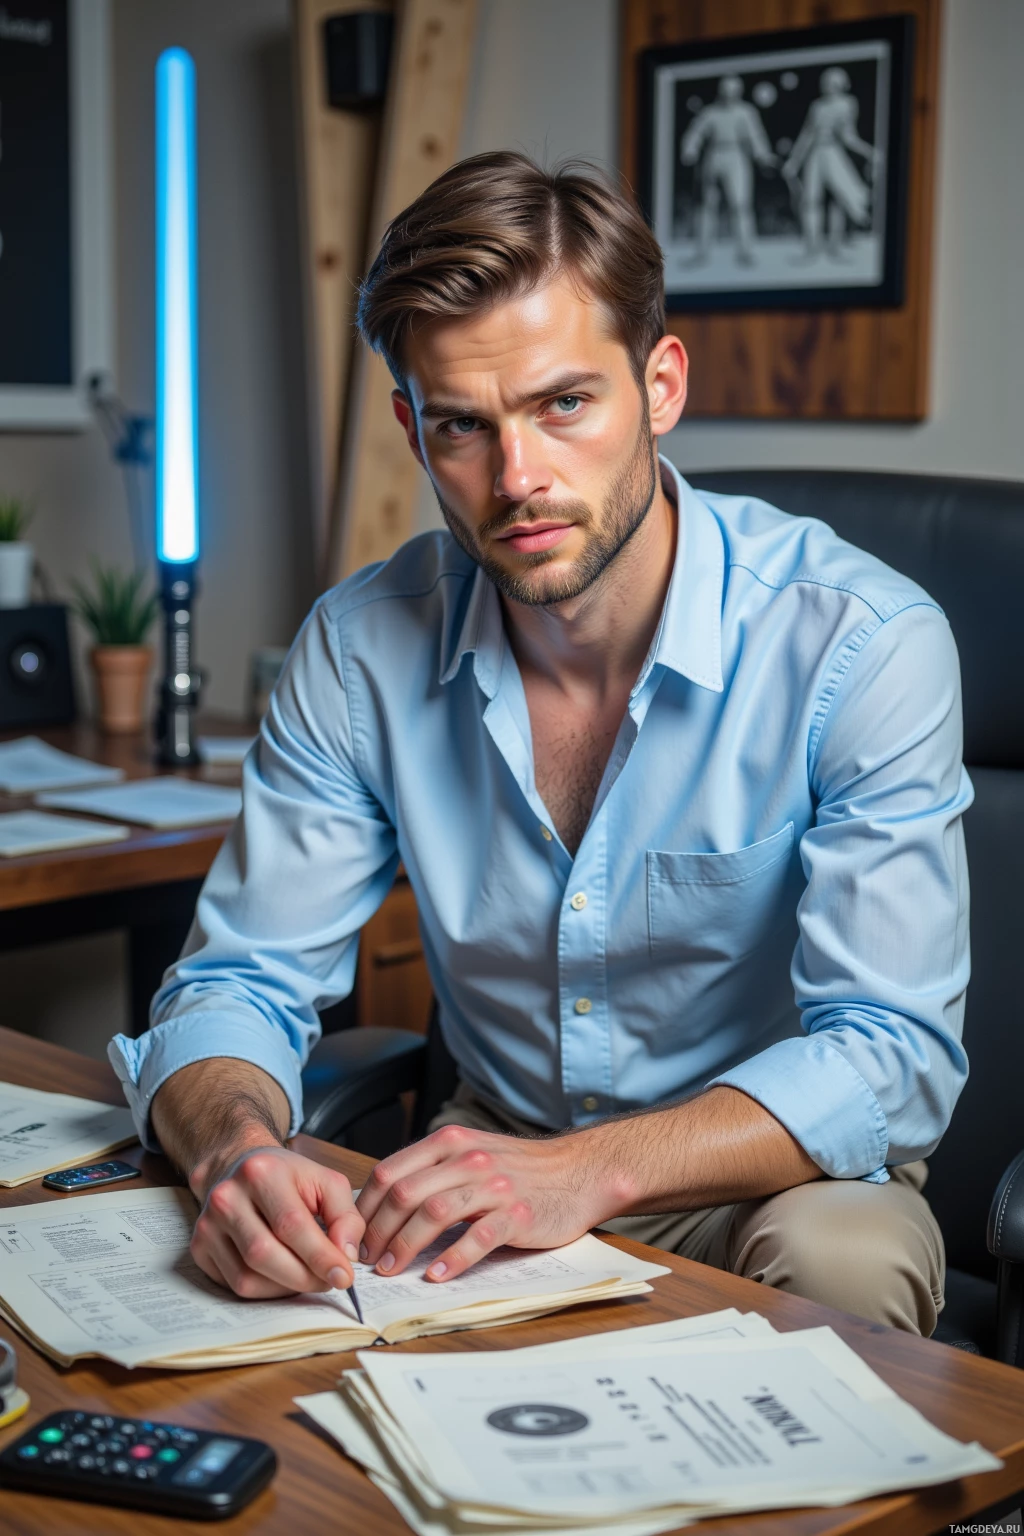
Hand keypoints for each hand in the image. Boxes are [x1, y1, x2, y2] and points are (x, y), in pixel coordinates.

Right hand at [191, 1145, 364, 1298]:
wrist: (241, 1168)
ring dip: (285, 1287)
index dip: (320, 1256)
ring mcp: (207, 1224)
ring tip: (307, 1275)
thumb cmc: (288, 1178)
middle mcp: (226, 1197)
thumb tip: (346, 1256)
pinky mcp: (199, 1248)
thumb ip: (345, 1216)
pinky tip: (282, 1274)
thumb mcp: (326, 1182)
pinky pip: (234, 1285)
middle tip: (329, 1281)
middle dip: (304, 1277)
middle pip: (265, 1254)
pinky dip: (265, 1289)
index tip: (344, 1276)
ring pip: (247, 1277)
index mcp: (260, 1172)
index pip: (291, 1224)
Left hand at [355, 1124, 620, 1282]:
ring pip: (433, 1213)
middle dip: (378, 1232)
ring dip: (405, 1247)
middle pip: (405, 1194)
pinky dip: (452, 1258)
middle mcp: (467, 1159)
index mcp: (449, 1143)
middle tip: (367, 1260)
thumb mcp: (471, 1154)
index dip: (365, 1208)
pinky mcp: (516, 1213)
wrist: (578, 1170)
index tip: (355, 1235)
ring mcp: (493, 1186)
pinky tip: (436, 1275)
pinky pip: (477, 1237)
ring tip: (392, 1270)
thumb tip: (384, 1204)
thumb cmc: (520, 1169)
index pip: (389, 1172)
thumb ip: (433, 1171)